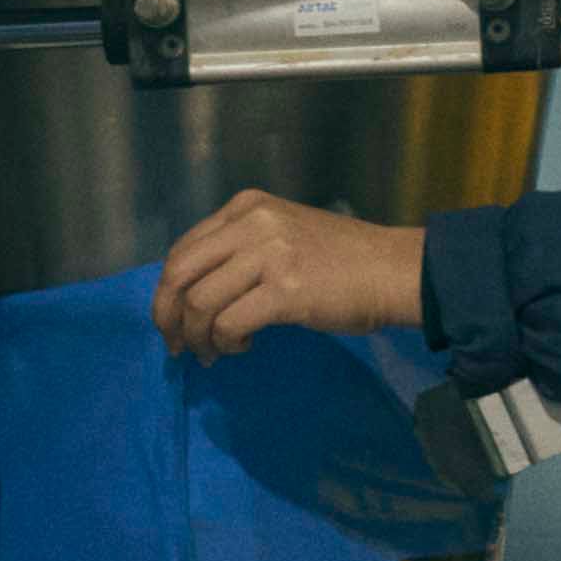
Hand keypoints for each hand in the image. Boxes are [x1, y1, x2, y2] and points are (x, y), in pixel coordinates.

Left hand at [155, 190, 425, 360]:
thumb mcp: (282, 235)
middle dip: (168, 315)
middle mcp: (251, 223)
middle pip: (180, 273)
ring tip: (214, 353)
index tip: (171, 322)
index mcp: (246, 207)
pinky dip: (226, 343)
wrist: (393, 270)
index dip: (167, 291)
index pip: (183, 249)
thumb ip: (240, 250)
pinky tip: (243, 347)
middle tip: (177, 346)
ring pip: (200, 302)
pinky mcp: (284, 290)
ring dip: (199, 337)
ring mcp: (268, 254)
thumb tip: (197, 293)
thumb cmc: (341, 260)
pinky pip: (230, 323)